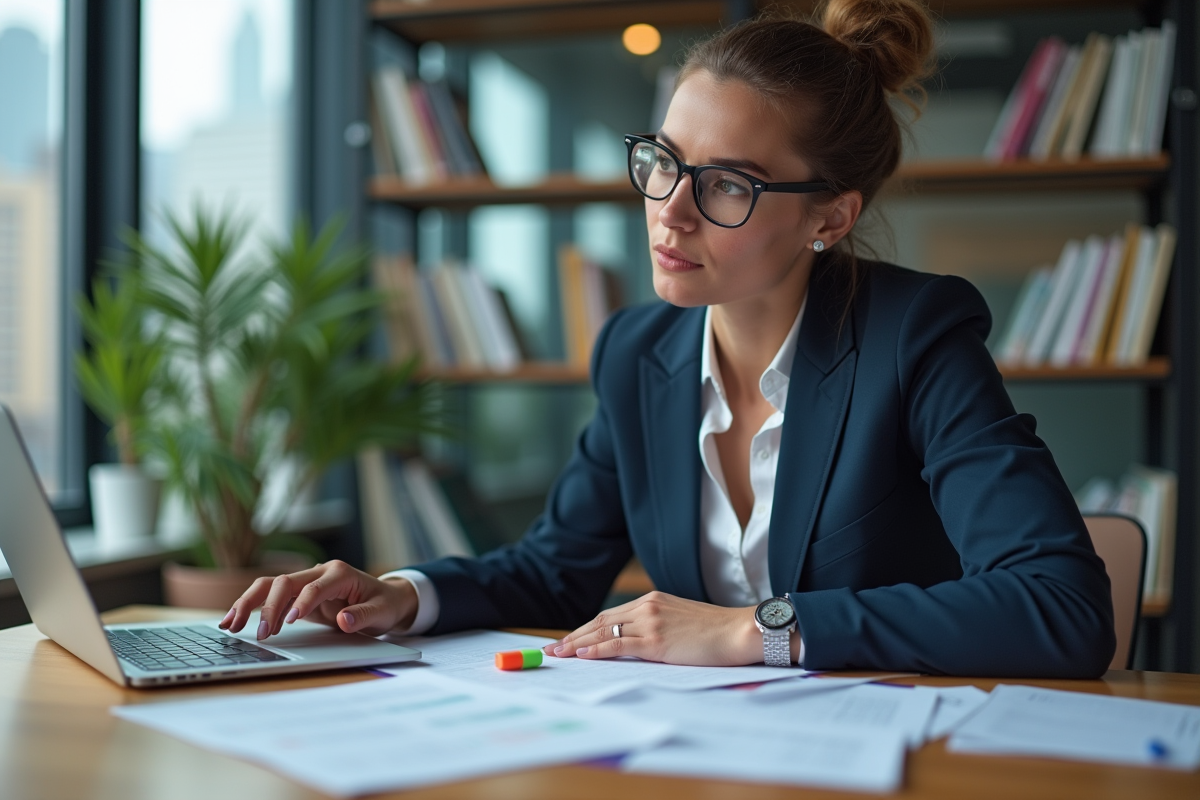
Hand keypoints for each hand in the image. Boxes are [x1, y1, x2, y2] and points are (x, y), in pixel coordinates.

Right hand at [219, 560, 418, 640]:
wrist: (385, 597)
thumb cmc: (384, 604)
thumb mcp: (382, 613)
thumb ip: (363, 616)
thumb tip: (344, 621)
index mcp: (340, 574)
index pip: (315, 586)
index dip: (302, 602)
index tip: (288, 622)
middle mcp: (319, 572)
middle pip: (285, 582)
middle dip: (269, 607)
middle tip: (259, 634)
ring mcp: (306, 581)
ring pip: (270, 585)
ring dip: (249, 603)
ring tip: (230, 624)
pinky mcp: (297, 593)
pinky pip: (270, 595)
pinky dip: (251, 606)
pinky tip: (233, 620)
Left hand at [543, 591, 763, 666]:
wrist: (739, 631)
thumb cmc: (716, 631)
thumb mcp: (681, 621)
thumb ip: (659, 625)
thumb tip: (639, 641)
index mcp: (653, 600)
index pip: (610, 614)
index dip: (586, 628)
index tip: (569, 639)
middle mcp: (648, 606)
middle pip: (600, 620)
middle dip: (574, 636)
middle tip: (554, 648)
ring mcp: (650, 622)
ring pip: (603, 631)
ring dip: (577, 644)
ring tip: (558, 653)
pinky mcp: (656, 640)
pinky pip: (618, 644)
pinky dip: (597, 650)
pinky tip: (581, 655)